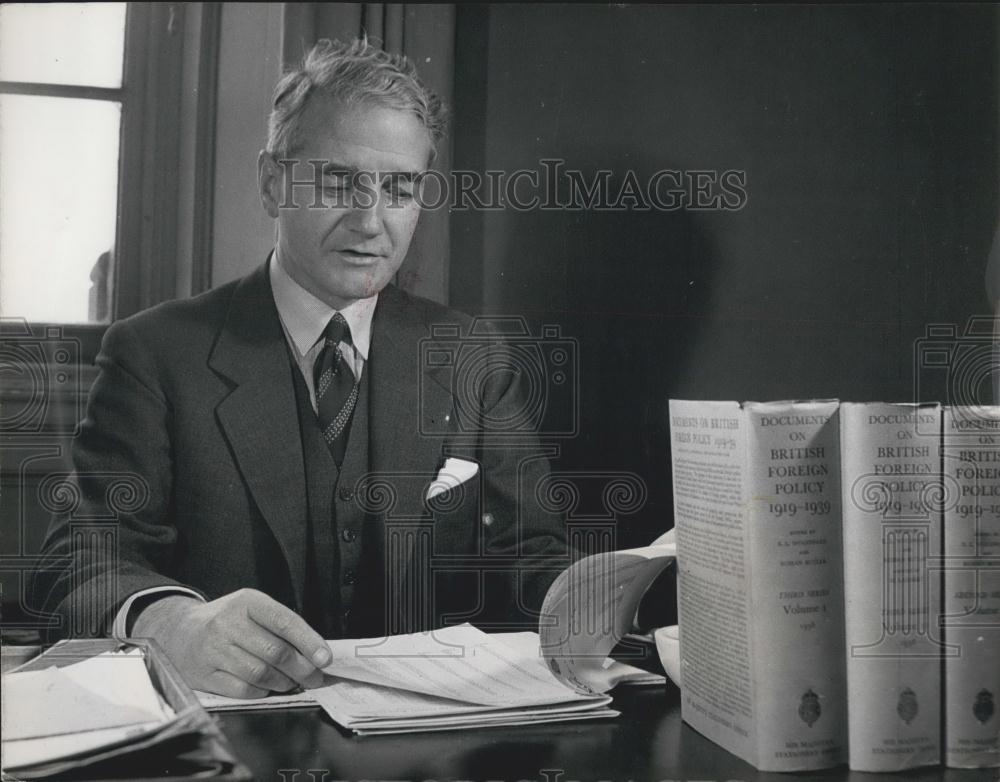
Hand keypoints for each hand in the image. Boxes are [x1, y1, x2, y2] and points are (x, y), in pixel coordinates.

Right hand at [131, 588, 331, 697]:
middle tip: (316, 678)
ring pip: (261, 674)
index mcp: (247, 602)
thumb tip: (315, 653)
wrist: (179, 632)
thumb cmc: (228, 621)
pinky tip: (268, 688)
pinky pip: (242, 690)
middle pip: (275, 652)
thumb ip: (281, 626)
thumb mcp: (252, 609)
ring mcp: (214, 650)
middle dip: (302, 669)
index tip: (325, 658)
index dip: (309, 641)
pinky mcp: (204, 675)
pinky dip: (262, 692)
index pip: (284, 621)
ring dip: (284, 682)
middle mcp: (228, 624)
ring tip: (293, 683)